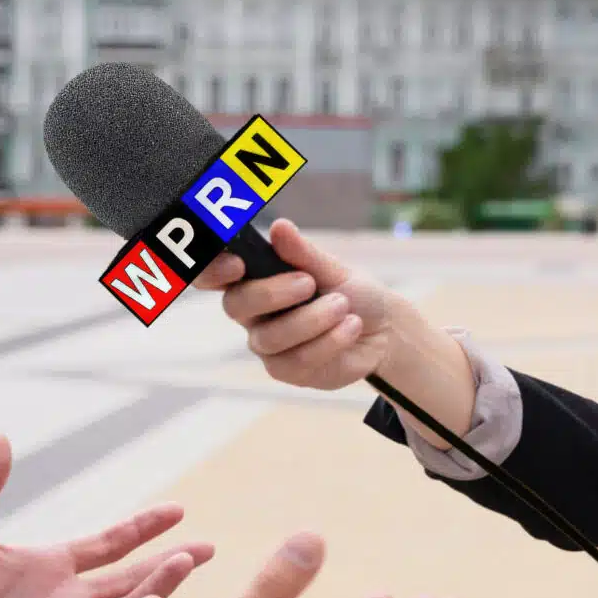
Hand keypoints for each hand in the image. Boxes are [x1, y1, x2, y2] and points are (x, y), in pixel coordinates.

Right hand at [195, 220, 474, 440]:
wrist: (383, 329)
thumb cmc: (351, 293)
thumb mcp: (333, 269)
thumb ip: (304, 254)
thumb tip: (280, 227)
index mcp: (255, 279)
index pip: (214, 275)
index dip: (213, 271)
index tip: (237, 263)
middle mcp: (253, 314)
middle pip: (237, 306)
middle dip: (272, 293)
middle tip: (309, 282)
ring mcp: (268, 345)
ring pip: (271, 338)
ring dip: (312, 319)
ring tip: (344, 305)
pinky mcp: (287, 370)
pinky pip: (298, 360)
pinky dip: (330, 341)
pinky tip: (351, 327)